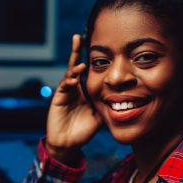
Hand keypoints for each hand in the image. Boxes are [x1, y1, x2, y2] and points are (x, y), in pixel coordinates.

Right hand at [45, 34, 102, 162]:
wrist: (68, 144)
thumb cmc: (84, 130)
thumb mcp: (101, 115)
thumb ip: (109, 106)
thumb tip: (125, 98)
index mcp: (85, 90)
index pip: (88, 71)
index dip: (91, 58)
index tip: (96, 44)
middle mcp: (74, 88)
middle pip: (75, 66)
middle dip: (76, 52)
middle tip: (77, 37)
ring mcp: (65, 93)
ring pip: (68, 74)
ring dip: (74, 67)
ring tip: (82, 64)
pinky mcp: (57, 100)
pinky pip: (63, 87)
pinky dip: (69, 82)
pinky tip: (74, 80)